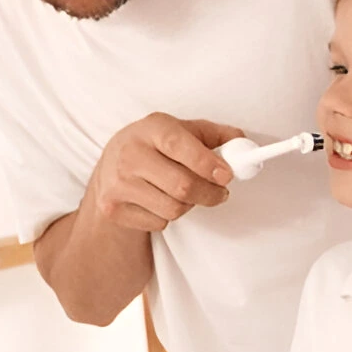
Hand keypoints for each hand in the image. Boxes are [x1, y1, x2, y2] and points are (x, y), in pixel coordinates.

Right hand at [87, 112, 243, 231]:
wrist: (108, 168)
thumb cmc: (153, 146)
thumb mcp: (179, 131)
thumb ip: (214, 135)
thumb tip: (242, 143)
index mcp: (151, 129)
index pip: (180, 146)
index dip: (207, 163)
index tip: (227, 176)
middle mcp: (130, 154)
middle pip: (182, 186)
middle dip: (210, 193)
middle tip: (221, 193)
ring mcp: (118, 183)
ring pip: (173, 208)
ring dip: (189, 205)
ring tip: (184, 193)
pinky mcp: (113, 208)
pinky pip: (158, 222)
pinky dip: (167, 216)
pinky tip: (160, 201)